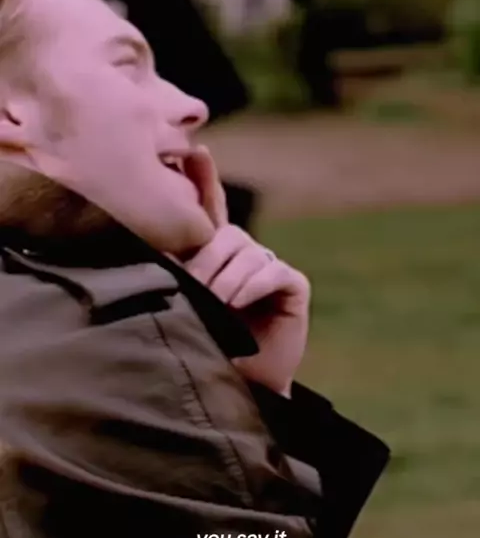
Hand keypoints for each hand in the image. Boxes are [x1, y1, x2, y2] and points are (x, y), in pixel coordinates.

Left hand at [183, 148, 309, 395]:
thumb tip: (155, 246)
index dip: (203, 178)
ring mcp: (269, 268)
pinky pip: (271, 270)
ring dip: (226, 279)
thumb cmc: (205, 347)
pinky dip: (251, 285)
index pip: (209, 209)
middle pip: (224, 235)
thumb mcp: (185, 305)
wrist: (237, 387)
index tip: (195, 150)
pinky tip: (237, 302)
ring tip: (213, 305)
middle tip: (192, 289)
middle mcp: (243, 254)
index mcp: (215, 254)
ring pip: (245, 252)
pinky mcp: (292, 285)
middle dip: (205, 261)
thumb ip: (178, 272)